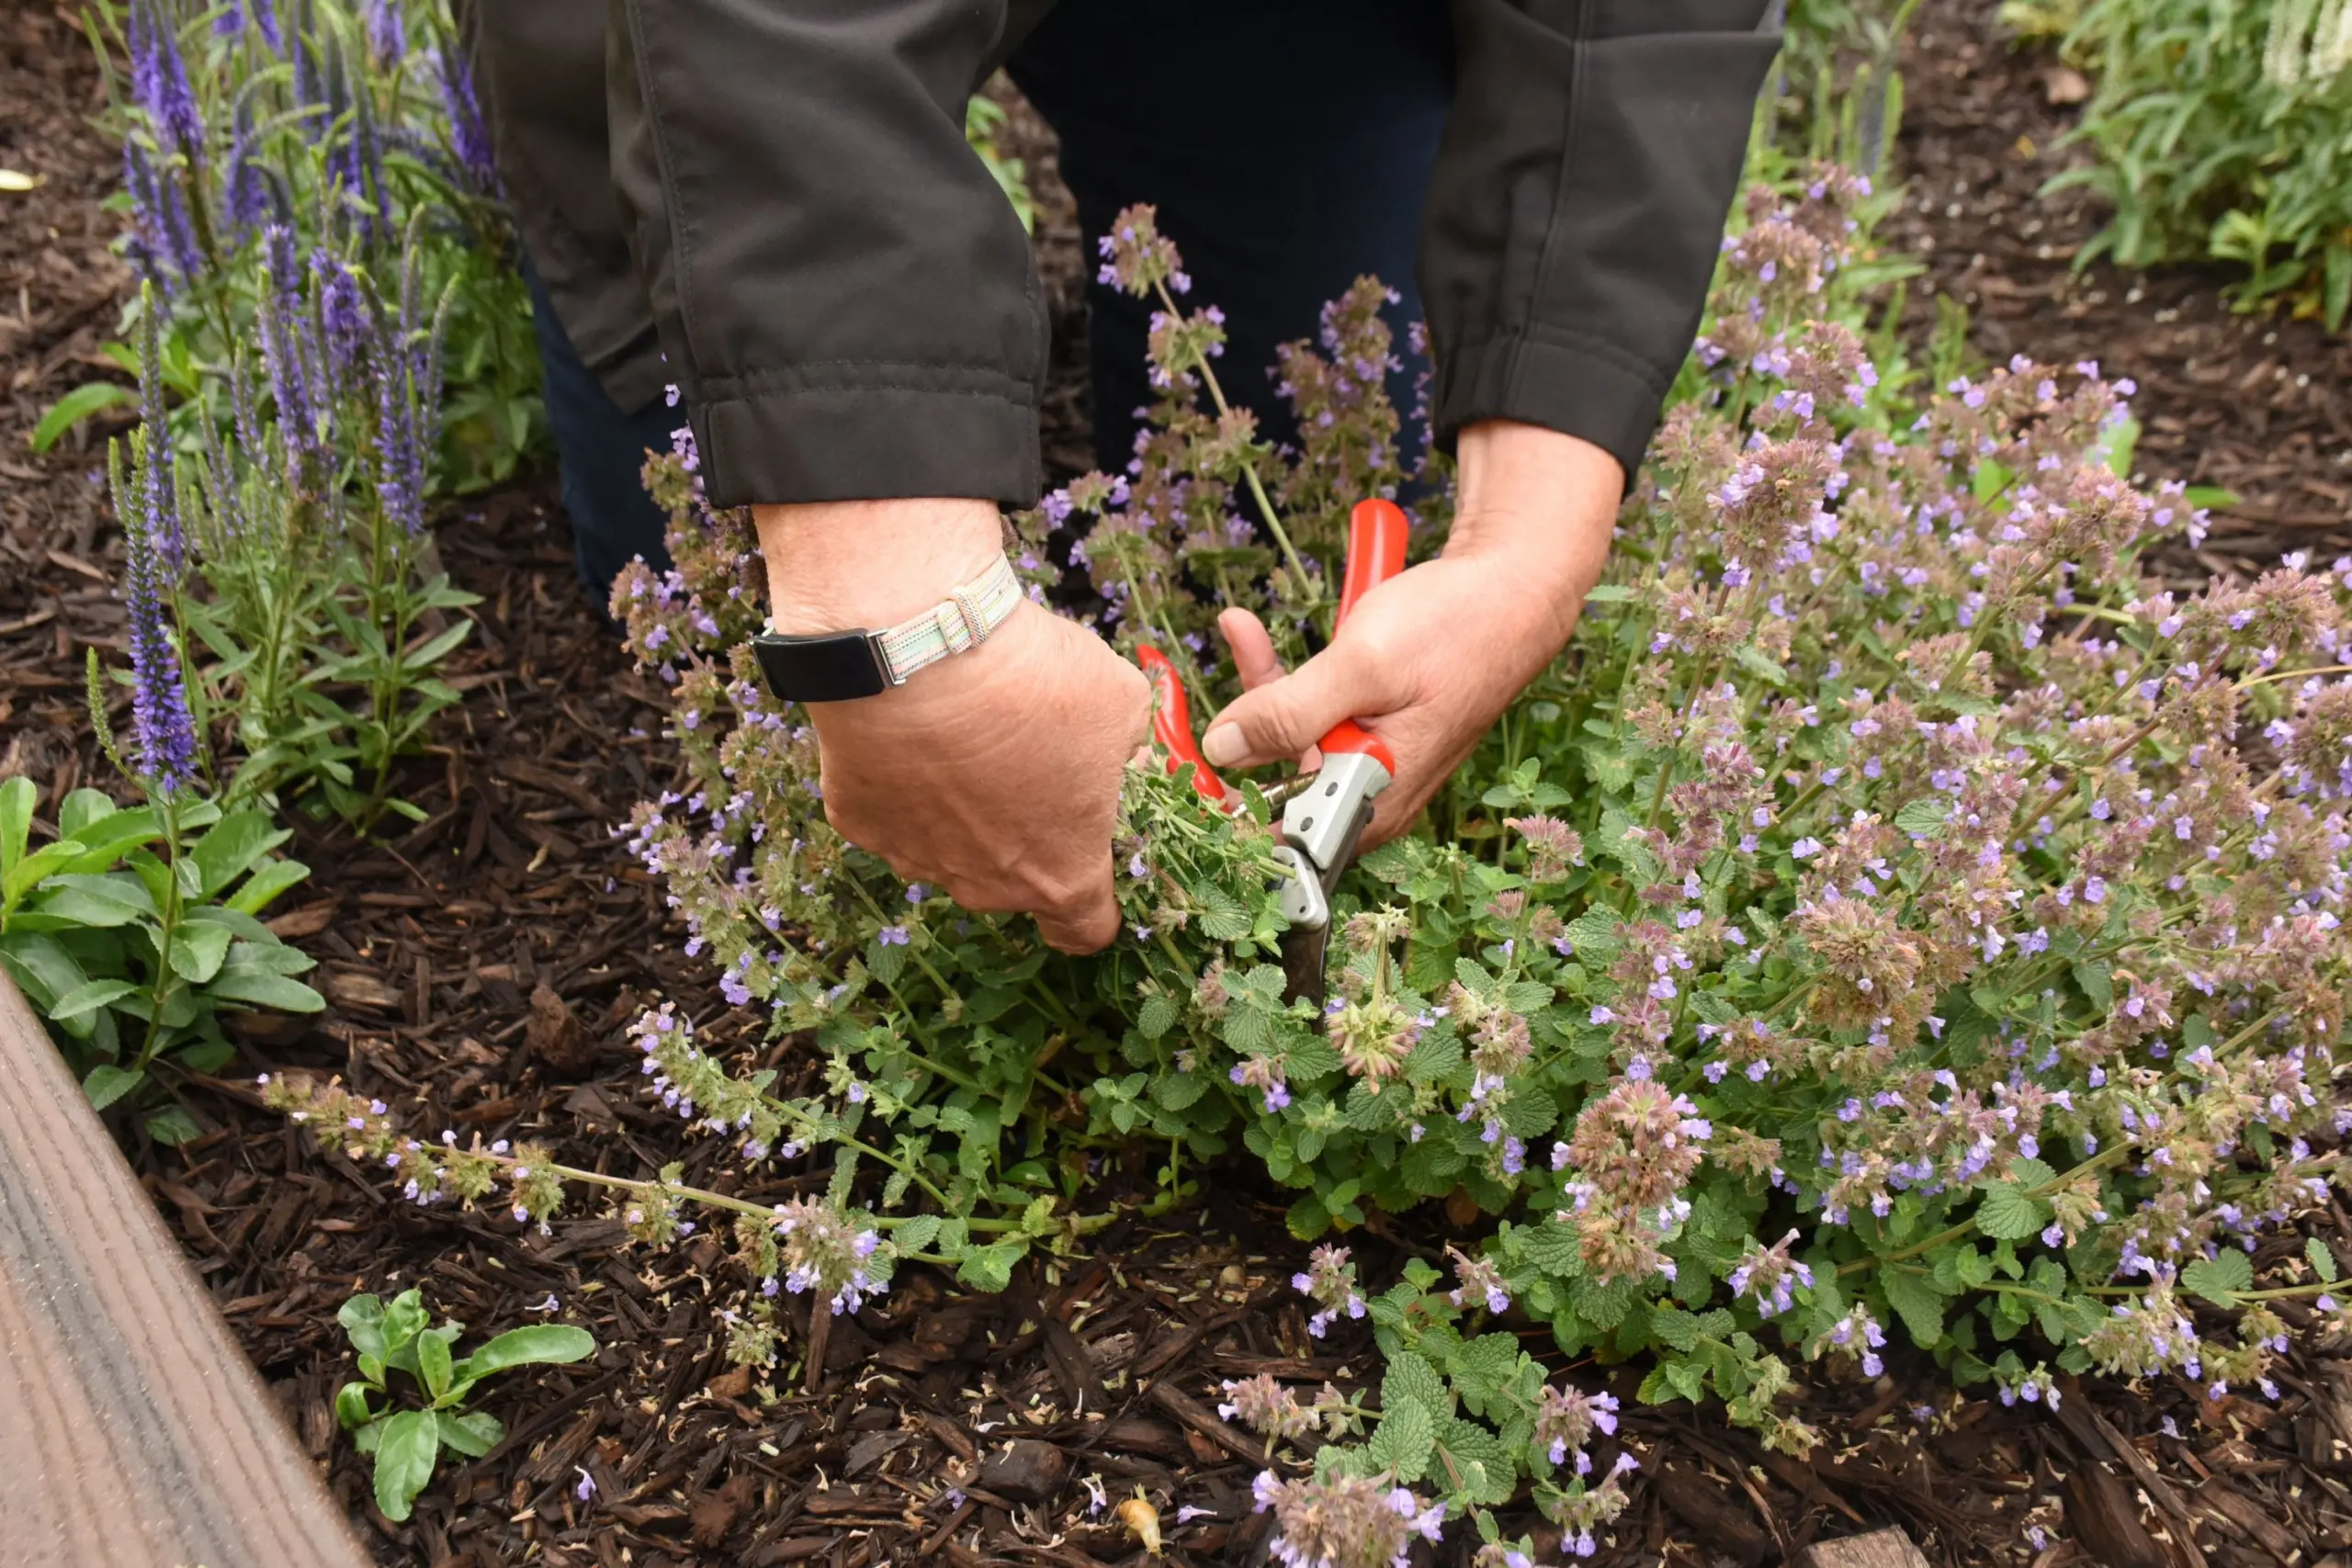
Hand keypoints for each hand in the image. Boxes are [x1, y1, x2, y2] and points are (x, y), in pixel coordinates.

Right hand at [755, 497, 1150, 952]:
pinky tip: (912, 729)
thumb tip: (1124, 756)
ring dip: (962, 808)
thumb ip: (1129, 747)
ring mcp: (915, 859)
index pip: (1084, 931)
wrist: (918, 650)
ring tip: (965, 734)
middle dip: (1025, 832)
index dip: (1096, 907)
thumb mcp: (1121, 703)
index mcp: (1061, 874)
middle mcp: (985, 886)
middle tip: (1027, 760)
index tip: (1092, 867)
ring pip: (949, 846)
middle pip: (1013, 880)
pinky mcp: (859, 823)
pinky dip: (905, 780)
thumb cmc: (1032, 683)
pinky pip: (892, 810)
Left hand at [1198, 422, 1620, 844]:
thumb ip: (1291, 712)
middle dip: (1236, 727)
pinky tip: (1252, 632)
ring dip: (1258, 687)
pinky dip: (1283, 677)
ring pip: (1288, 744)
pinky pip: (1310, 717)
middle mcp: (1370, 799)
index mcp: (1374, 804)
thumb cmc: (1455, 629)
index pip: (1279, 836)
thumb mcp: (1363, 668)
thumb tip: (1223, 749)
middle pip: (1275, 786)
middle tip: (1201, 679)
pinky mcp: (1366, 732)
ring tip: (1240, 626)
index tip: (1178, 760)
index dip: (1226, 805)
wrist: (1514, 590)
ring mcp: (1368, 765)